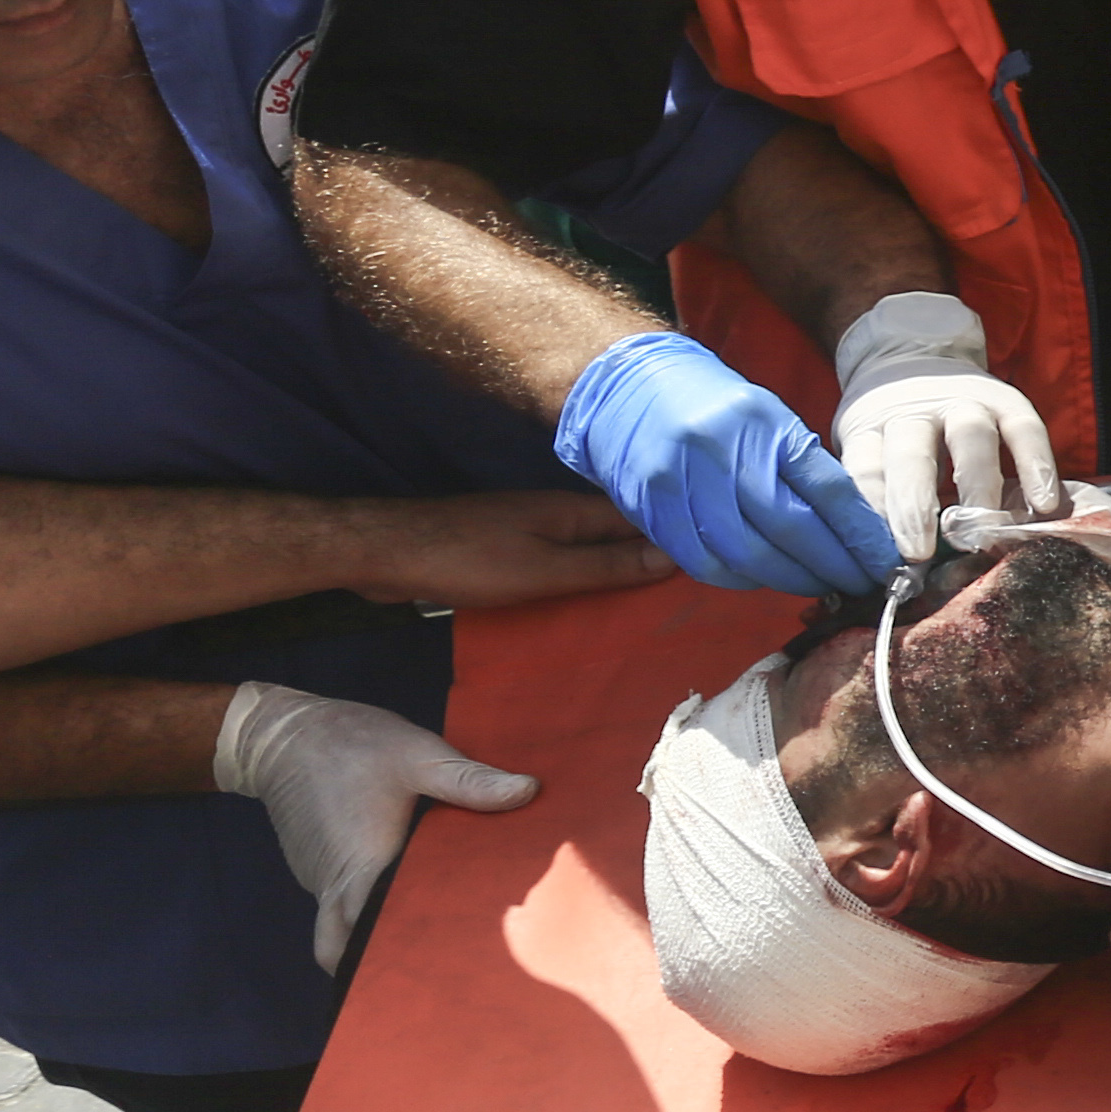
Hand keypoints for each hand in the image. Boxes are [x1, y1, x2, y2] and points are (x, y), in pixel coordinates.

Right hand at [214, 681, 536, 974]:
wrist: (281, 733)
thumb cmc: (351, 743)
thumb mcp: (417, 755)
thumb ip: (469, 780)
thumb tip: (528, 791)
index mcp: (363, 869)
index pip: (377, 938)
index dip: (407, 959)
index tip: (449, 965)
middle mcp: (336, 887)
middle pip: (353, 951)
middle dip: (389, 963)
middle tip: (445, 961)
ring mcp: (322, 882)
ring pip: (344, 932)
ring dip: (377, 935)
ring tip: (435, 933)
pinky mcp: (320, 871)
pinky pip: (340, 907)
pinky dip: (367, 911)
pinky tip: (411, 895)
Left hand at [322, 486, 672, 613]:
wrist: (387, 552)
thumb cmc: (466, 559)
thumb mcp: (544, 570)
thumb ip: (605, 566)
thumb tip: (671, 556)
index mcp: (572, 511)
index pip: (643, 517)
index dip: (681, 532)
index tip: (723, 553)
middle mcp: (559, 514)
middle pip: (622, 531)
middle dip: (659, 551)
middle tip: (704, 582)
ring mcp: (533, 530)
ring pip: (594, 546)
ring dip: (624, 566)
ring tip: (661, 597)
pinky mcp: (510, 549)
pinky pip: (565, 560)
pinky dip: (588, 576)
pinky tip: (597, 600)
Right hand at [552, 329, 902, 597]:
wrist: (628, 384)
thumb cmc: (712, 406)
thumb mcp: (766, 418)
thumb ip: (802, 467)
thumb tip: (853, 528)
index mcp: (764, 422)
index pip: (827, 489)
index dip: (861, 535)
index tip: (885, 563)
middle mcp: (723, 450)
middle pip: (792, 527)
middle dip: (833, 566)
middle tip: (859, 584)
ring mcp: (682, 480)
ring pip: (748, 553)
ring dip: (791, 579)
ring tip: (817, 586)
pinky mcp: (651, 507)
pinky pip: (705, 561)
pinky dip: (741, 579)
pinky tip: (763, 579)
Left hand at [829, 292, 1059, 557]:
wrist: (915, 360)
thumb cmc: (893, 433)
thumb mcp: (869, 454)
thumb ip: (879, 499)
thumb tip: (883, 567)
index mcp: (870, 429)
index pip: (864, 469)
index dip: (871, 512)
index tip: (880, 557)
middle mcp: (914, 412)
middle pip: (911, 454)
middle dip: (914, 505)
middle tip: (920, 554)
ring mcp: (964, 402)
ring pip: (969, 438)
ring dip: (977, 488)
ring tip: (983, 534)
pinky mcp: (1009, 402)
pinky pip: (1025, 431)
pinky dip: (1036, 466)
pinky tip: (1043, 504)